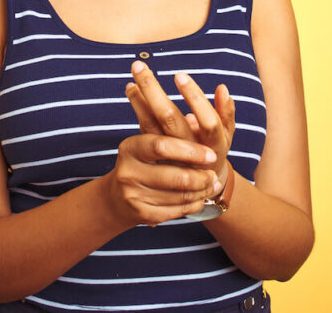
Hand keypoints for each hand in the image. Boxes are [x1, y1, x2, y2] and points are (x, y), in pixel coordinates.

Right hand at [105, 132, 221, 227]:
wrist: (118, 197)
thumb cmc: (143, 162)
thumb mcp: (148, 143)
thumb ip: (168, 131)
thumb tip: (194, 117)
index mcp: (130, 147)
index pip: (162, 146)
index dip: (190, 151)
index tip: (212, 155)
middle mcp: (127, 171)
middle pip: (175, 176)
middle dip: (201, 178)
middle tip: (214, 175)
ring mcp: (132, 195)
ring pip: (179, 196)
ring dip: (201, 192)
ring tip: (212, 185)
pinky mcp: (140, 214)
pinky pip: (176, 211)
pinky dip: (193, 205)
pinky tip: (200, 199)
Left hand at [124, 61, 236, 190]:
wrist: (196, 188)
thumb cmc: (212, 151)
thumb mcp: (225, 135)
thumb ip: (226, 113)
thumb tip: (222, 88)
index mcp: (212, 145)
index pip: (205, 121)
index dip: (194, 99)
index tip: (179, 75)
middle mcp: (188, 151)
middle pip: (169, 119)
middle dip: (153, 90)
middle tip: (139, 65)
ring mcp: (169, 156)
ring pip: (150, 125)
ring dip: (139, 99)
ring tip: (131, 77)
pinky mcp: (153, 157)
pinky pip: (143, 129)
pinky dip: (137, 107)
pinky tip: (130, 89)